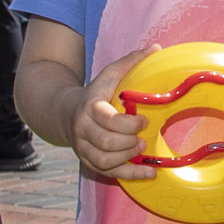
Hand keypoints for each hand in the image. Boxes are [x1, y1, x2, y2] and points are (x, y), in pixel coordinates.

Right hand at [73, 50, 149, 182]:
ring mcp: (84, 148)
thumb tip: (156, 48)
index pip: (107, 120)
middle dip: (129, 141)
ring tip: (141, 148)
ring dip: (128, 157)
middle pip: (107, 142)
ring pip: (105, 161)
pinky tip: (149, 173)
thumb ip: (131, 62)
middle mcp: (83, 130)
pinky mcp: (89, 162)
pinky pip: (109, 173)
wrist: (67, 113)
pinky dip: (131, 175)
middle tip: (143, 136)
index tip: (143, 119)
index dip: (128, 123)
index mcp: (90, 108)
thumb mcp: (110, 75)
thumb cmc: (97, 93)